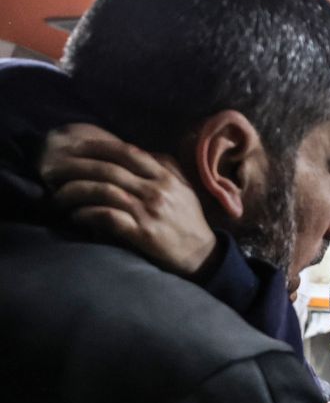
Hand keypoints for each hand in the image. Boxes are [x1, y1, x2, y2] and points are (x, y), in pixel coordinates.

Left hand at [41, 123, 216, 276]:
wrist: (202, 255)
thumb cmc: (188, 221)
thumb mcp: (183, 189)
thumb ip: (164, 168)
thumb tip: (138, 151)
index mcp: (166, 177)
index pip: (128, 152)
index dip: (98, 147)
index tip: (75, 147)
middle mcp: (157, 191)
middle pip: (109, 170)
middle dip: (77, 169)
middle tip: (54, 172)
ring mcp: (150, 212)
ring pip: (104, 191)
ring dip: (75, 192)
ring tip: (58, 197)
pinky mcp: (143, 234)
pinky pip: (107, 217)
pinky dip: (87, 214)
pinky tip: (76, 216)